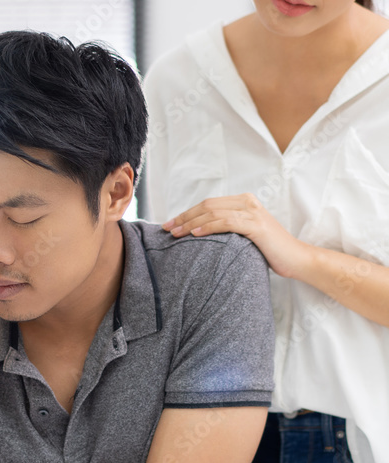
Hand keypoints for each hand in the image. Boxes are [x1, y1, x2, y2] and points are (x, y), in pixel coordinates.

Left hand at [162, 193, 309, 277]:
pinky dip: (208, 226)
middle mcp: (247, 202)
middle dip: (184, 217)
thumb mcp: (242, 237)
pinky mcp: (257, 225)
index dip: (186, 213)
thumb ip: (225, 230)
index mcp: (243, 202)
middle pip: (207, 206)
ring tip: (175, 233)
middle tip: (166, 229)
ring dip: (191, 222)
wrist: (297, 260)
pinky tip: (195, 234)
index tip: (169, 225)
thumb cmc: (268, 252)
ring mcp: (253, 212)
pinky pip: (227, 222)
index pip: (208, 204)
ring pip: (214, 212)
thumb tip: (197, 235)